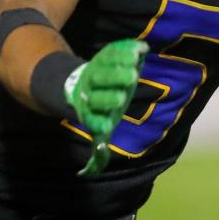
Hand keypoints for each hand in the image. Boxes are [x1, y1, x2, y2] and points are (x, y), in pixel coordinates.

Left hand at [64, 39, 148, 175]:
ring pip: (104, 67)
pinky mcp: (103, 56)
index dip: (101, 120)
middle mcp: (90, 91)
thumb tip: (93, 171)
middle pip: (99, 88)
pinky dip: (126, 49)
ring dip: (120, 63)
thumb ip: (97, 151)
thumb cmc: (97, 109)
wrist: (76, 82)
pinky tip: (142, 48)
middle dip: (113, 85)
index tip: (109, 125)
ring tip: (135, 60)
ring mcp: (95, 71)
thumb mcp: (97, 129)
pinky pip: (112, 51)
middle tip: (130, 81)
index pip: (93, 116)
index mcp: (89, 111)